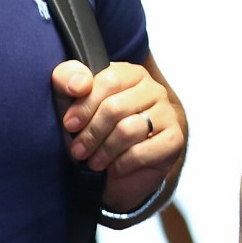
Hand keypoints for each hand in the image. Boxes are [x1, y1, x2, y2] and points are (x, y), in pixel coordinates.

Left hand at [51, 59, 182, 215]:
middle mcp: (153, 89)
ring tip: (93, 161)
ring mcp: (167, 113)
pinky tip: (113, 167)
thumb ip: (67, 80)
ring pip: (128, 130)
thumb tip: (78, 84)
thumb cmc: (93, 130)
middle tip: (78, 150)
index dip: (85, 105)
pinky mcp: (174, 139)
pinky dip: (121, 164)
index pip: (108, 81)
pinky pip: (142, 151)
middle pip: (115, 107)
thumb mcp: (70, 101)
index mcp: (130, 74)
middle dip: (91, 133)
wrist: (115, 169)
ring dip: (104, 151)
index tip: (69, 124)